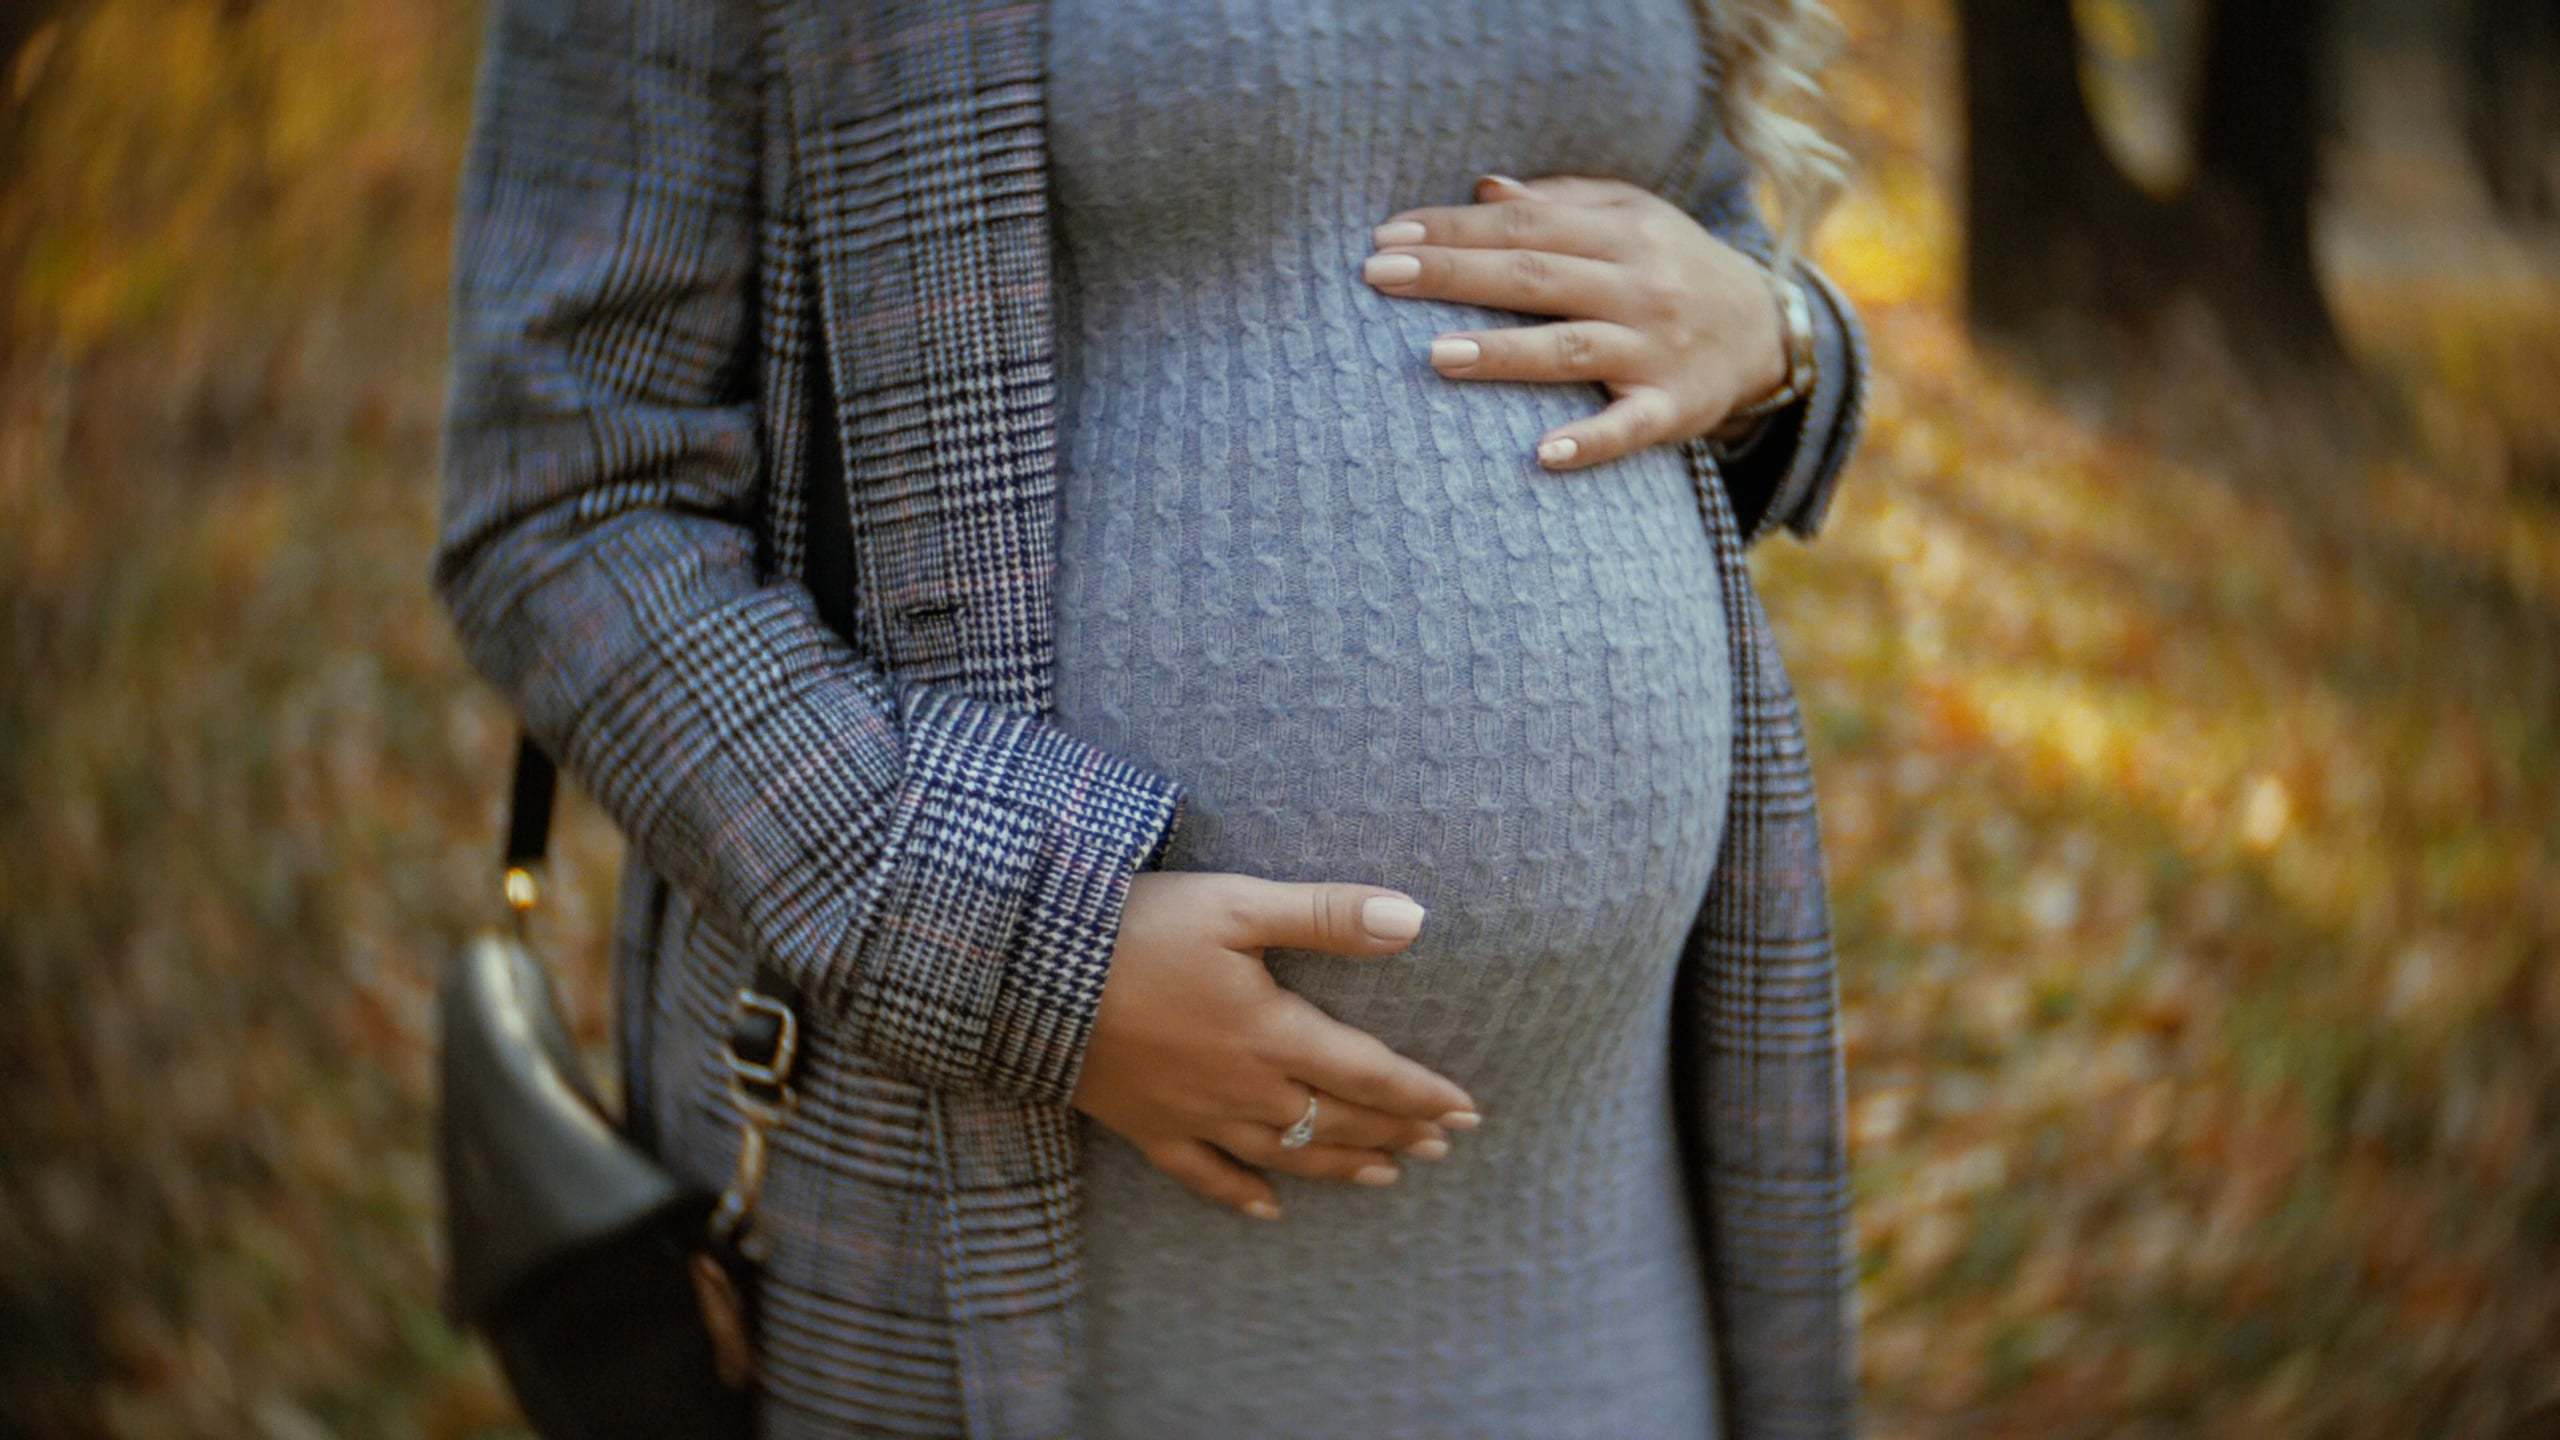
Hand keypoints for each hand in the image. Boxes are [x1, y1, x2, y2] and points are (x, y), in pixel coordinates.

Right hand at [1069, 871, 1480, 1221]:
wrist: (1029, 975)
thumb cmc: (1136, 929)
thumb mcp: (1235, 904)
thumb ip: (1327, 915)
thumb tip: (1414, 918)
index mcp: (1272, 1033)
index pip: (1368, 1074)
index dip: (1422, 1094)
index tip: (1468, 1111)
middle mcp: (1244, 1088)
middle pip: (1337, 1122)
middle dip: (1396, 1133)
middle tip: (1442, 1145)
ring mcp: (1195, 1116)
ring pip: (1286, 1155)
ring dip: (1342, 1166)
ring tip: (1387, 1175)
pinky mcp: (1147, 1126)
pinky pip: (1205, 1177)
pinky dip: (1243, 1196)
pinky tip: (1271, 1211)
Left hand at [1361, 171, 1789, 470]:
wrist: (1768, 329)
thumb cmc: (1672, 266)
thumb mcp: (1630, 217)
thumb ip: (1558, 204)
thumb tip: (1483, 190)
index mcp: (1621, 232)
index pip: (1523, 227)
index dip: (1454, 229)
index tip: (1386, 238)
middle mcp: (1638, 285)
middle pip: (1535, 277)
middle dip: (1455, 274)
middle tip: (1379, 277)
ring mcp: (1655, 349)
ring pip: (1570, 348)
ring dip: (1504, 352)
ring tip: (1436, 354)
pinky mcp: (1673, 408)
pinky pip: (1628, 427)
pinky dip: (1589, 442)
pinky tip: (1542, 456)